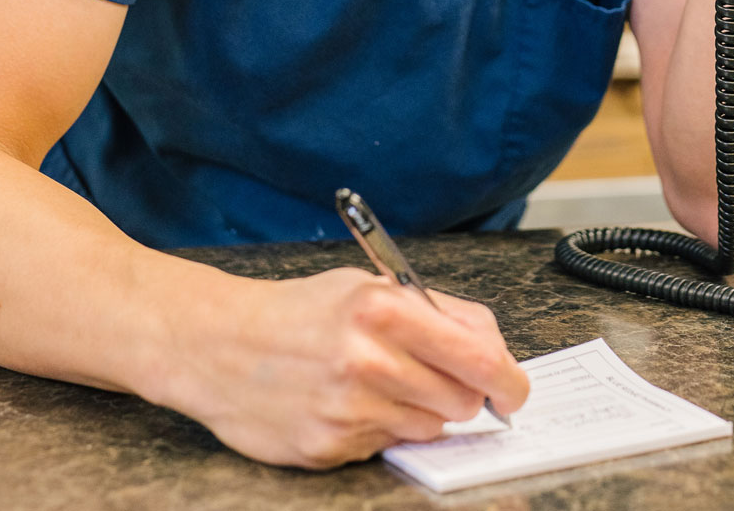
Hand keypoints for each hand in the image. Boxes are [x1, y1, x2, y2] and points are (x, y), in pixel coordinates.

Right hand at [163, 266, 529, 468]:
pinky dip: (380, 428)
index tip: (514, 389)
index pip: (478, 355)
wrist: (218, 345)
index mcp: (384, 309)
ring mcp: (349, 409)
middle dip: (463, 392)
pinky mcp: (329, 447)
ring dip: (420, 410)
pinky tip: (348, 402)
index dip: (508, 378)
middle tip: (438, 378)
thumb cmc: (298, 311)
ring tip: (380, 383)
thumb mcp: (367, 287)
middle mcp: (370, 360)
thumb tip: (491, 347)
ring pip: (430, 427)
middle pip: (462, 399)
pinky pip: (387, 445)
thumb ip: (433, 312)